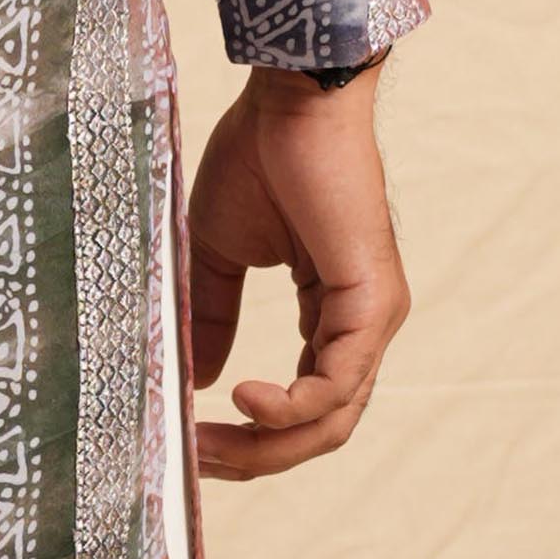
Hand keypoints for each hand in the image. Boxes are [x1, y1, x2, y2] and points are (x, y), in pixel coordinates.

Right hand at [186, 63, 407, 483]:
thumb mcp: (219, 252)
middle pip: (317, 431)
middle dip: (252, 458)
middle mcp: (361, 327)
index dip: (246, 437)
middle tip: (192, 461)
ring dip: (265, 445)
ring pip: (330, 422)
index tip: (186, 443)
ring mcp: (373, 319)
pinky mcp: (372, 303)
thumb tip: (199, 382)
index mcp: (332, 315)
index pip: (300, 406)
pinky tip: (243, 401)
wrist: (294, 97)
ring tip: (205, 444)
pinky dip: (290, 407)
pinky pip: (337, 385)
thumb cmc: (261, 157)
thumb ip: (215, 316)